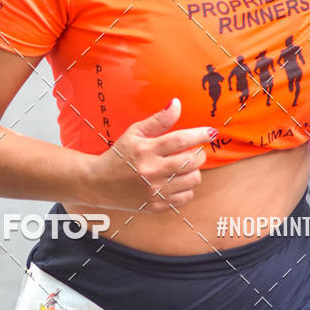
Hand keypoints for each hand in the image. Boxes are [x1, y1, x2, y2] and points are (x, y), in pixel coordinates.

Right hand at [85, 98, 213, 212]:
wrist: (98, 183)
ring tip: (183, 167)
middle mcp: (151, 171)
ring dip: (194, 171)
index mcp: (145, 150)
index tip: (211, 132)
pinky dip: (186, 188)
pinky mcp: (156, 206)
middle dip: (199, 154)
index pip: (180, 140)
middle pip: (191, 161)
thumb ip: (158, 120)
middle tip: (194, 151)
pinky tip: (176, 182)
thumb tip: (177, 104)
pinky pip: (186, 197)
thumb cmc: (119, 155)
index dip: (200, 134)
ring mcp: (154, 191)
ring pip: (193, 180)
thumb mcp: (135, 133)